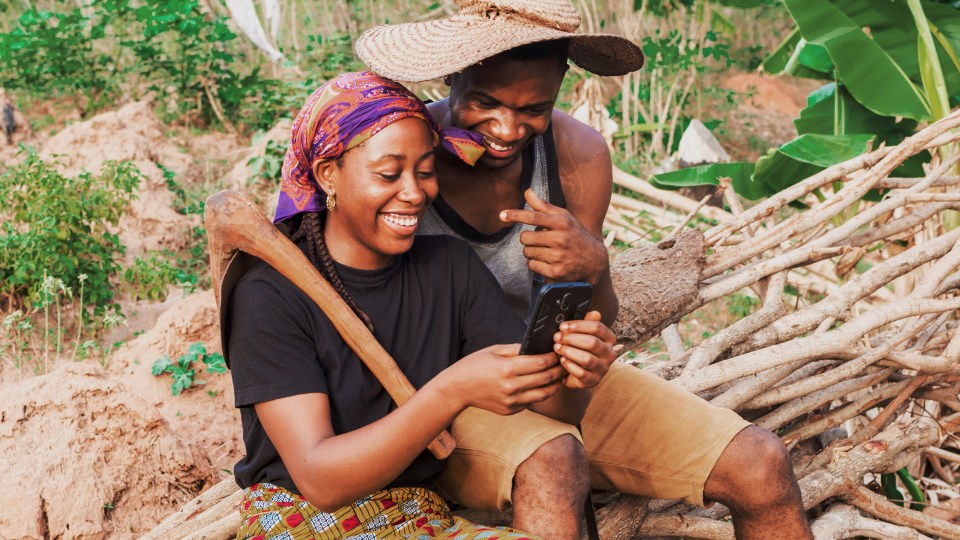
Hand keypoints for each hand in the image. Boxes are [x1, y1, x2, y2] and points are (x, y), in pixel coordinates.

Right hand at [442, 344, 566, 414]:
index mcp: (507, 369)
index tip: (559, 353)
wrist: (458, 389)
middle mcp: (511, 387)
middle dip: (559, 370)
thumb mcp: (494, 350)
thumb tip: (537, 347)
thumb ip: (517, 349)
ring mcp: (511, 401)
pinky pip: (531, 402)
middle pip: (546, 379)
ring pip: (543, 394)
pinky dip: (538, 393)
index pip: (540, 363)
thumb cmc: (474, 365)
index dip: (553, 358)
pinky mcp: (510, 410)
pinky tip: (541, 385)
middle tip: (565, 364)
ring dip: (554, 385)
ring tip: (559, 377)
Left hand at [499, 188, 608, 284]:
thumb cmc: (575, 235)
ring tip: (546, 251)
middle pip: (525, 238)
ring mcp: (558, 257)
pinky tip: (548, 262)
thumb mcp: (564, 218)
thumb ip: (543, 206)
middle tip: (539, 240)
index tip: (502, 215)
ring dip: (531, 252)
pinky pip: (532, 266)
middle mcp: (561, 239)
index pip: (534, 217)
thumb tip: (527, 191)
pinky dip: (535, 264)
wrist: (594, 262)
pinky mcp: (555, 272)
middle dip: (528, 239)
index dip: (516, 215)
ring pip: (527, 252)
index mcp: (562, 222)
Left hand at [553, 311, 616, 388]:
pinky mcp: (594, 381)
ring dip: (569, 352)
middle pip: (592, 342)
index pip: (597, 327)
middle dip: (571, 339)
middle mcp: (610, 353)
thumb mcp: (582, 334)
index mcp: (609, 338)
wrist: (576, 372)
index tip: (563, 326)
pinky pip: (582, 374)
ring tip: (557, 348)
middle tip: (557, 337)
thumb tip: (595, 313)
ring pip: (587, 359)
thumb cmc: (579, 348)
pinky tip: (562, 361)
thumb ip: (586, 323)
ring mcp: (603, 368)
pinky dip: (570, 366)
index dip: (578, 325)